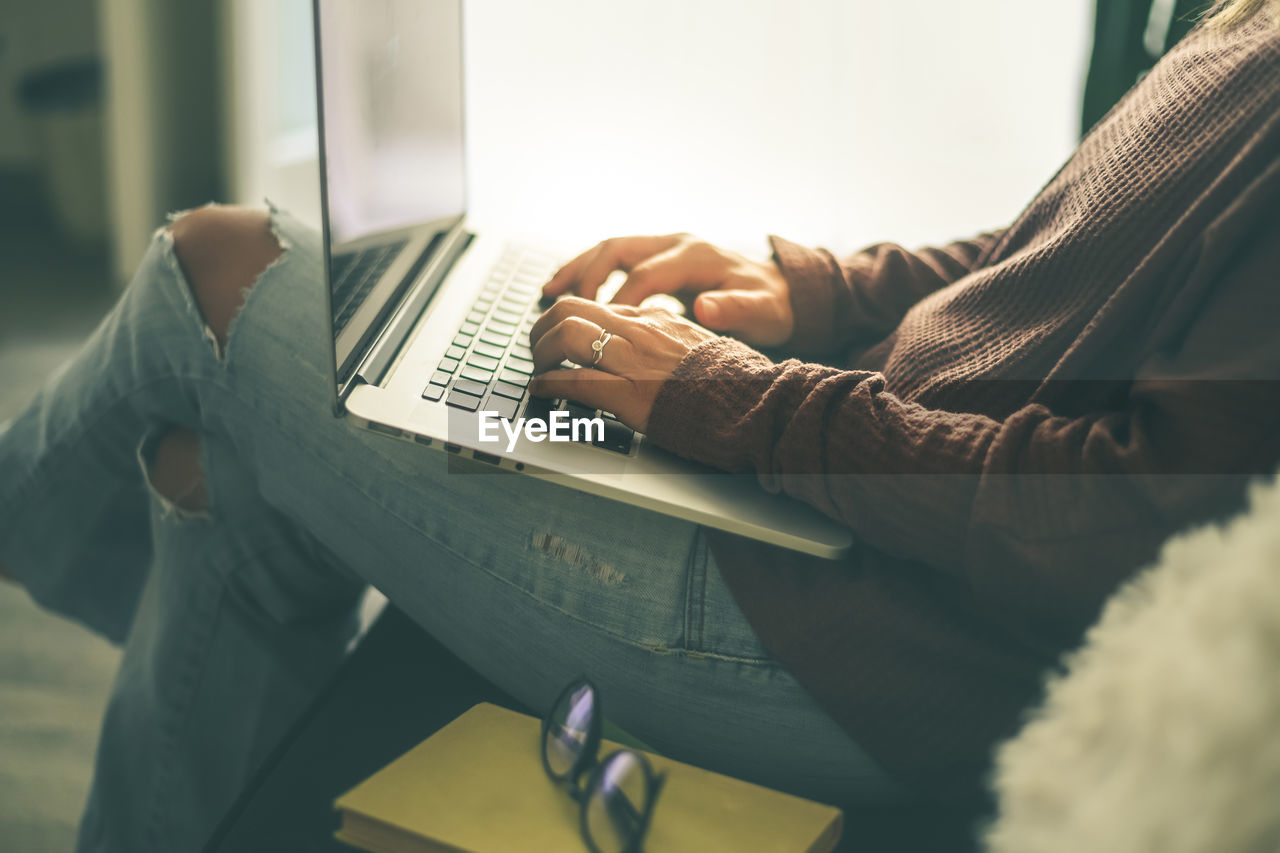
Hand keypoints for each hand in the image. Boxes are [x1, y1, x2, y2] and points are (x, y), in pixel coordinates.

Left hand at [528, 297, 719, 431]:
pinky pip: (575, 380)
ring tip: (538, 370)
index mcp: (654, 319)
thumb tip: (648, 337)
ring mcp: (633, 359)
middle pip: (570, 308)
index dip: (567, 319)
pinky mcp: (630, 393)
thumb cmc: (730, 381)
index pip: (596, 305)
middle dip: (543, 328)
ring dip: (541, 352)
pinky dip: (549, 384)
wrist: (755, 402)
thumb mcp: (696, 345)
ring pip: (566, 335)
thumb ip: (667, 337)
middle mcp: (639, 331)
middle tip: (537, 350)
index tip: (557, 335)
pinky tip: (542, 391)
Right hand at [542, 233, 793, 347]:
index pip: (645, 274)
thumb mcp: (761, 313)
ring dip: (577, 269)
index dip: (620, 301)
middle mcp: (676, 243)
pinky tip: (568, 293)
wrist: (782, 292)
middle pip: (617, 249)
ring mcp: (665, 247)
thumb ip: (735, 310)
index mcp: (696, 256)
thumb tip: (706, 308)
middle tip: (561, 305)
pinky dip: (589, 274)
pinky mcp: (659, 258)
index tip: (602, 330)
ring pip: (610, 250)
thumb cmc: (770, 306)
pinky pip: (615, 261)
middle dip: (585, 275)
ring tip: (548, 292)